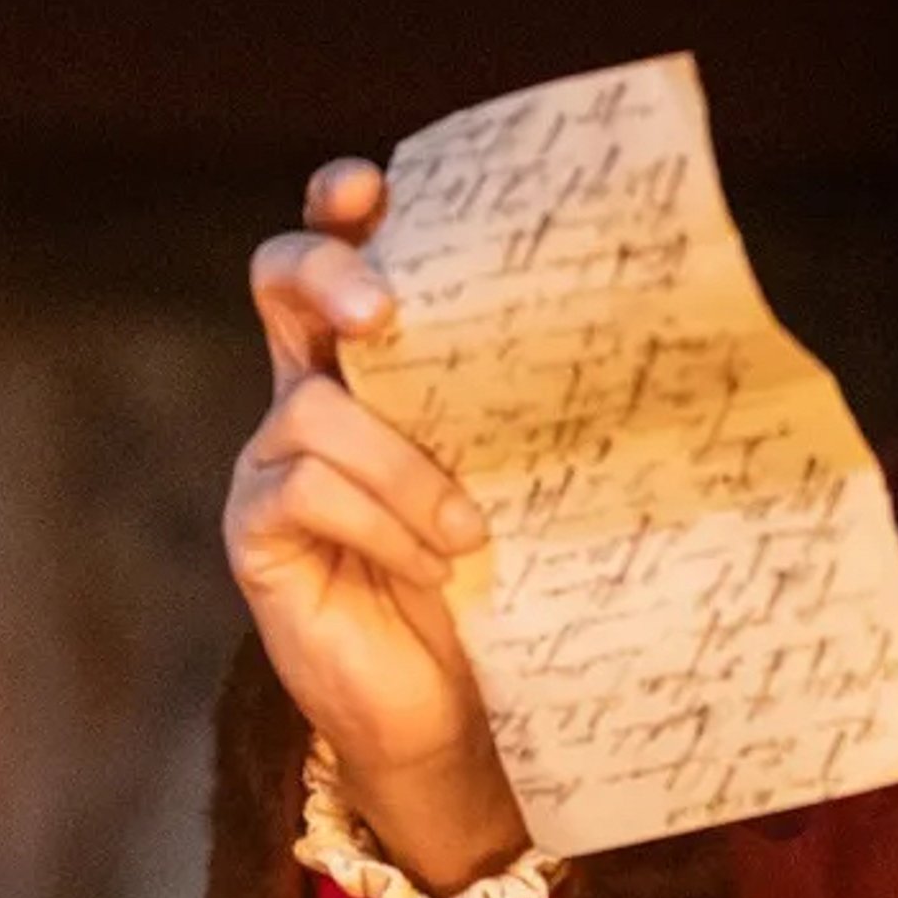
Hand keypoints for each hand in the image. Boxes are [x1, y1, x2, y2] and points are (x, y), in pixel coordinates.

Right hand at [223, 157, 521, 889]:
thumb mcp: (520, 468)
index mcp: (372, 367)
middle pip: (280, 281)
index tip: (373, 186)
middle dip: (329, 271)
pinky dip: (381, 523)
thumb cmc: (501, 578)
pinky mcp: (257, 534)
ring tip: (470, 530)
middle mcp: (306, 396)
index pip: (338, 251)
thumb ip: (523, 399)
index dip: (340, 207)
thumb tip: (640, 321)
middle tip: (389, 313)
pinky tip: (432, 564)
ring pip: (312, 411)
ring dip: (404, 469)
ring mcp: (269, 465)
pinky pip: (303, 491)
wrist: (461, 710)